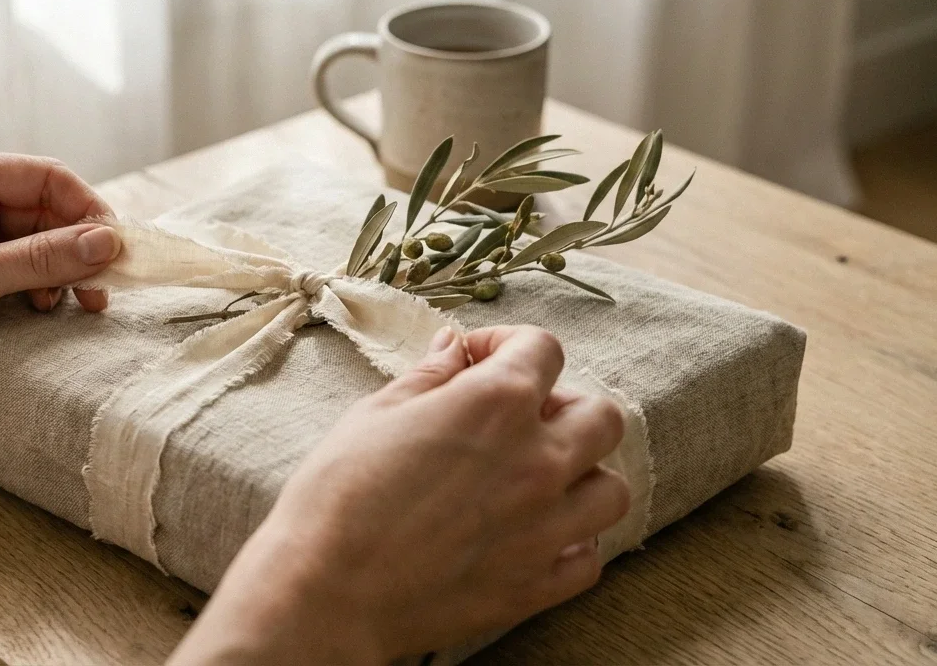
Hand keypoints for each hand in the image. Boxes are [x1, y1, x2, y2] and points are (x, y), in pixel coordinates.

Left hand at [0, 150, 119, 438]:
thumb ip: (38, 261)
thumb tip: (109, 244)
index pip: (44, 178)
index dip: (88, 210)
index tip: (117, 252)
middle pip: (44, 214)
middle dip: (77, 249)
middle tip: (102, 292)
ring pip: (33, 248)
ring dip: (58, 276)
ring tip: (73, 309)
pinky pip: (14, 276)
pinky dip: (35, 294)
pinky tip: (41, 317)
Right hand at [170, 326, 629, 664]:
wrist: (326, 591)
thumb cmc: (337, 496)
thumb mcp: (375, 414)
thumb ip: (428, 377)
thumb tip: (453, 349)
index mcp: (496, 403)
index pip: (543, 349)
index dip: (507, 345)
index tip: (477, 360)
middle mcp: (538, 460)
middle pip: (600, 416)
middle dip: (563, 406)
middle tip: (516, 420)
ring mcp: (546, 526)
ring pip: (610, 489)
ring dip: (580, 476)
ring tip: (535, 480)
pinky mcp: (537, 585)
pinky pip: (589, 558)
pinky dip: (571, 543)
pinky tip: (531, 535)